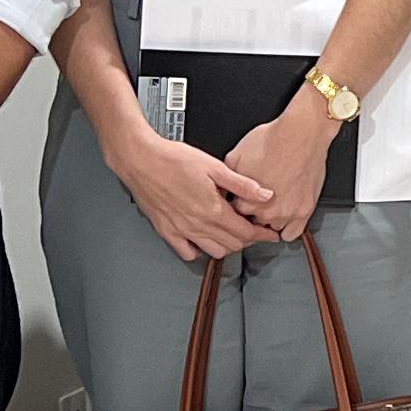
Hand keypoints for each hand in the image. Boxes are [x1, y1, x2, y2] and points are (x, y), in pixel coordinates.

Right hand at [100, 115, 275, 262]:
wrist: (140, 160)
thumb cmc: (172, 159)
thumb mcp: (214, 166)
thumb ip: (241, 184)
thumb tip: (265, 194)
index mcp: (212, 210)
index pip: (245, 232)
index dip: (261, 234)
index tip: (269, 234)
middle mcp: (198, 225)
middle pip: (232, 244)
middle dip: (247, 239)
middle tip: (253, 229)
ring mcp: (181, 231)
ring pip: (213, 251)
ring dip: (227, 245)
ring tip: (231, 232)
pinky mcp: (166, 231)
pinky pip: (187, 252)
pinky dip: (199, 250)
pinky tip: (203, 238)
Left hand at [227, 104, 337, 241]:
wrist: (301, 133)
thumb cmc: (272, 140)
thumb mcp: (236, 155)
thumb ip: (228, 178)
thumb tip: (222, 187)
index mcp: (245, 200)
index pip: (233, 214)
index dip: (237, 203)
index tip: (241, 198)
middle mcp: (266, 212)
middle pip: (252, 223)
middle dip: (252, 211)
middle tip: (256, 196)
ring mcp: (286, 214)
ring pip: (271, 229)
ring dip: (269, 219)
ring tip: (272, 201)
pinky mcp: (304, 211)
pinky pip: (292, 234)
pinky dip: (287, 228)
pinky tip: (284, 214)